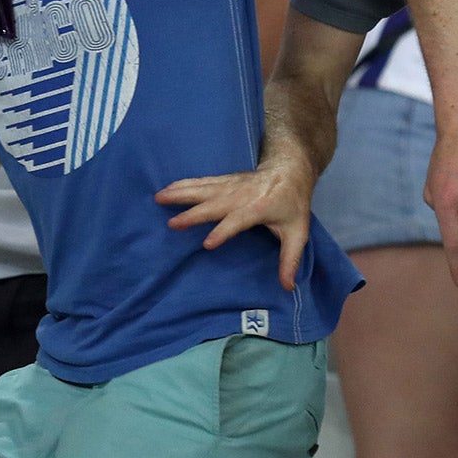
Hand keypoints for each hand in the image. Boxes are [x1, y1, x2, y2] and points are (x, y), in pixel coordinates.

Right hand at [157, 150, 318, 290]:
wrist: (291, 170)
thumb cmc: (293, 204)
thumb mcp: (298, 232)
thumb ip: (290, 259)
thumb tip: (288, 287)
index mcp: (260, 208)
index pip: (239, 221)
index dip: (224, 231)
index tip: (207, 244)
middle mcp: (243, 195)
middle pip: (216, 205)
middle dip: (194, 214)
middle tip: (173, 224)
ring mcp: (232, 186)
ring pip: (204, 190)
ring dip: (181, 194)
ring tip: (159, 198)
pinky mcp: (225, 181)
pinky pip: (202, 182)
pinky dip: (183, 185)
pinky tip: (167, 188)